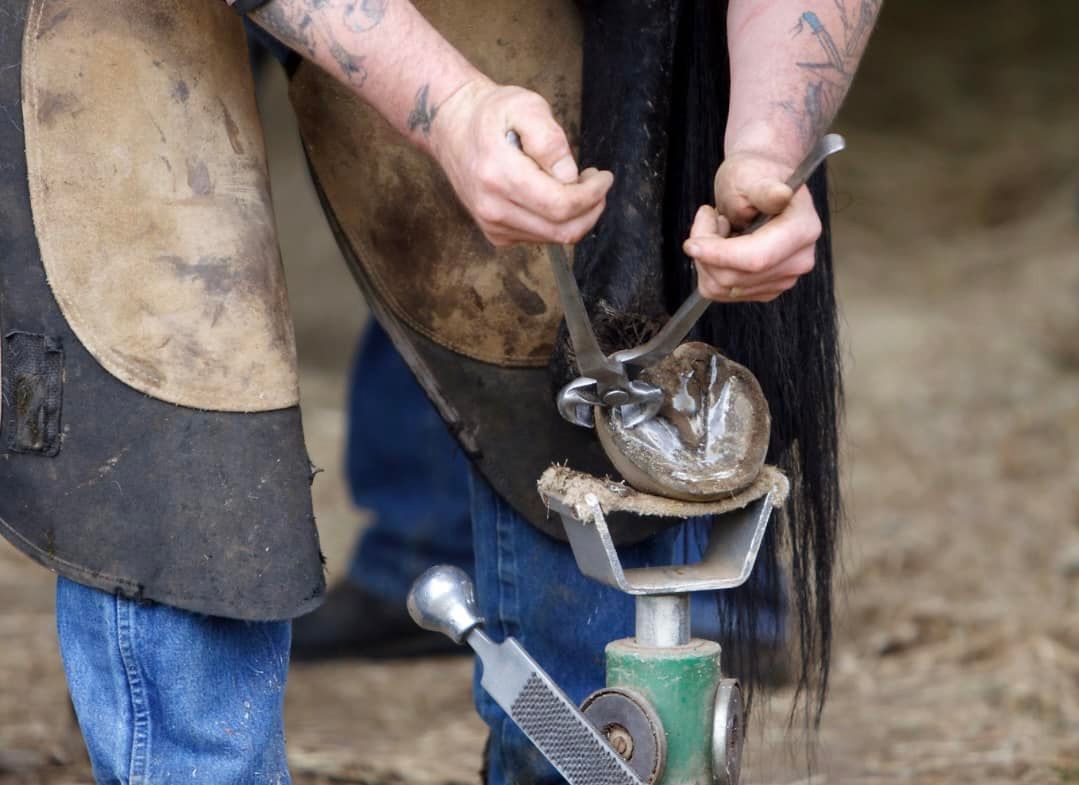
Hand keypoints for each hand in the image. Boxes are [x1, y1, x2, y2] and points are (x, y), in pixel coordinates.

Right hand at [430, 78, 613, 246]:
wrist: (452, 127)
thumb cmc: (492, 113)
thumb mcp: (525, 106)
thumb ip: (549, 140)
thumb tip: (569, 177)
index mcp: (500, 175)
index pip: (561, 205)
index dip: (592, 195)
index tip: (604, 177)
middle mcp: (493, 208)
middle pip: (562, 230)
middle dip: (591, 209)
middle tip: (596, 184)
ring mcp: (492, 224)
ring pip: (553, 238)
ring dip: (576, 215)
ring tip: (575, 184)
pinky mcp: (496, 234)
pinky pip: (540, 238)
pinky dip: (557, 221)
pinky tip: (553, 195)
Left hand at [682, 151, 820, 301]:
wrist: (763, 184)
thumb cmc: (756, 176)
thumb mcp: (752, 174)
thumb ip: (764, 190)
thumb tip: (781, 194)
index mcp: (802, 230)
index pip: (755, 258)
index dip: (718, 254)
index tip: (691, 243)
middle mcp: (799, 259)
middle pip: (734, 277)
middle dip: (707, 249)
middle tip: (710, 218)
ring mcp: (784, 278)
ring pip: (723, 287)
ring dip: (708, 259)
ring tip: (721, 228)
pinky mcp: (766, 289)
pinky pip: (722, 291)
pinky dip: (712, 269)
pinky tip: (724, 245)